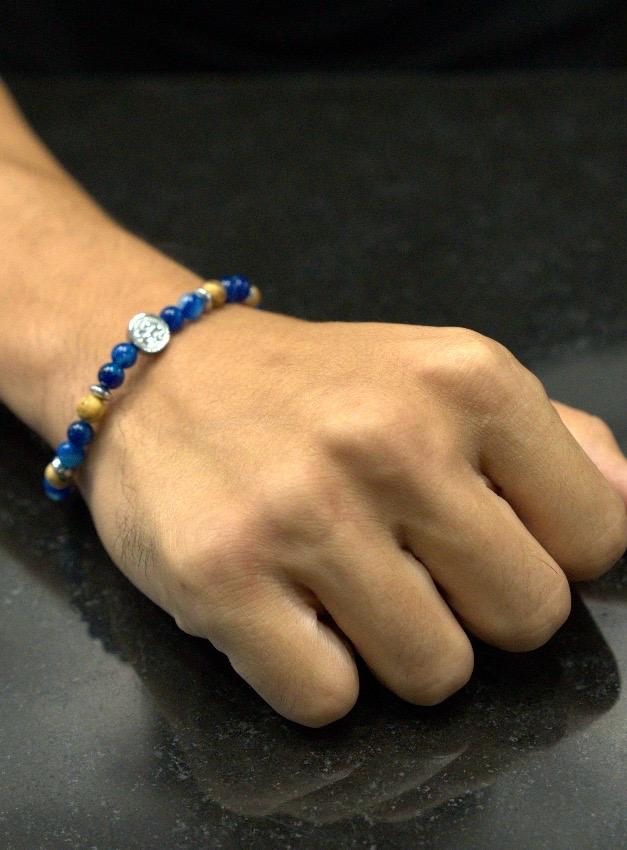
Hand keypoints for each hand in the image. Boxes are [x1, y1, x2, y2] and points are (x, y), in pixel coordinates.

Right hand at [78, 306, 626, 725]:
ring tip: (344, 585)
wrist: (159, 374)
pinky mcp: (224, 579)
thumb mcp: (439, 374)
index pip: (597, 539)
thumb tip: (626, 506)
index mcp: (469, 381)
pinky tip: (287, 609)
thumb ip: (553, 441)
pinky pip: (328, 699)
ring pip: (435, 675)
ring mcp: (304, 514)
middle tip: (410, 565)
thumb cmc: (313, 388)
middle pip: (524, 619)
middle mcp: (393, 442)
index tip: (488, 542)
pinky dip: (315, 673)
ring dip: (396, 648)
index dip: (549, 557)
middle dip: (477, 613)